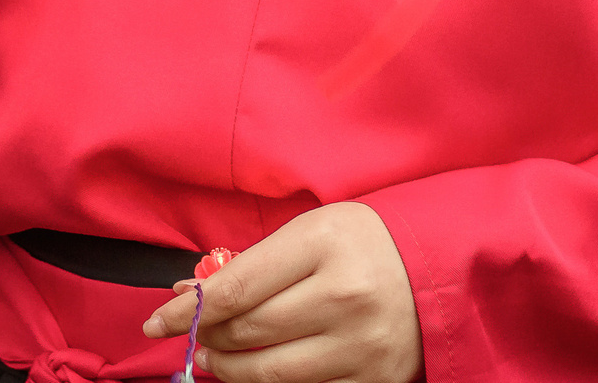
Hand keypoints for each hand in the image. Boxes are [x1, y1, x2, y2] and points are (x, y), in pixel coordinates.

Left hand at [142, 204, 421, 382]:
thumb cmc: (365, 243)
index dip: (188, 311)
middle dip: (209, 337)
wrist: (441, 270)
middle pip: (249, 332)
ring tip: (215, 358)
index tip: (156, 322)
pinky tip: (259, 372)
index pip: (236, 288)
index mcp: (324, 243)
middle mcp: (344, 295)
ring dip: (230, 369)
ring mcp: (362, 344)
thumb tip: (190, 295)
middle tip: (194, 337)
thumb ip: (253, 262)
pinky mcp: (376, 380)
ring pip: (271, 373)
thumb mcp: (311, 230)